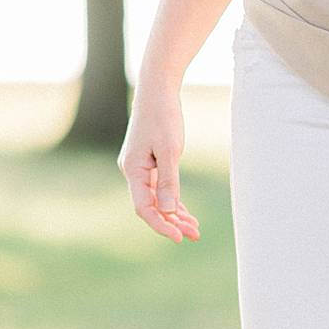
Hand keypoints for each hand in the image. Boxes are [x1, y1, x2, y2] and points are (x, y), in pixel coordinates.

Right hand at [118, 83, 200, 242]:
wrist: (157, 91)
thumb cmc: (163, 117)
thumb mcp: (170, 151)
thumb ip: (169, 181)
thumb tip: (169, 210)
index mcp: (132, 170)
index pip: (144, 207)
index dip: (161, 224)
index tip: (180, 237)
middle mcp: (132, 171)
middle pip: (151, 206)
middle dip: (173, 222)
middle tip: (196, 235)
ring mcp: (140, 168)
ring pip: (157, 199)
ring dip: (175, 215)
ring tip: (195, 229)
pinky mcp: (149, 163)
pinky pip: (160, 189)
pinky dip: (173, 201)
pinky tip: (187, 214)